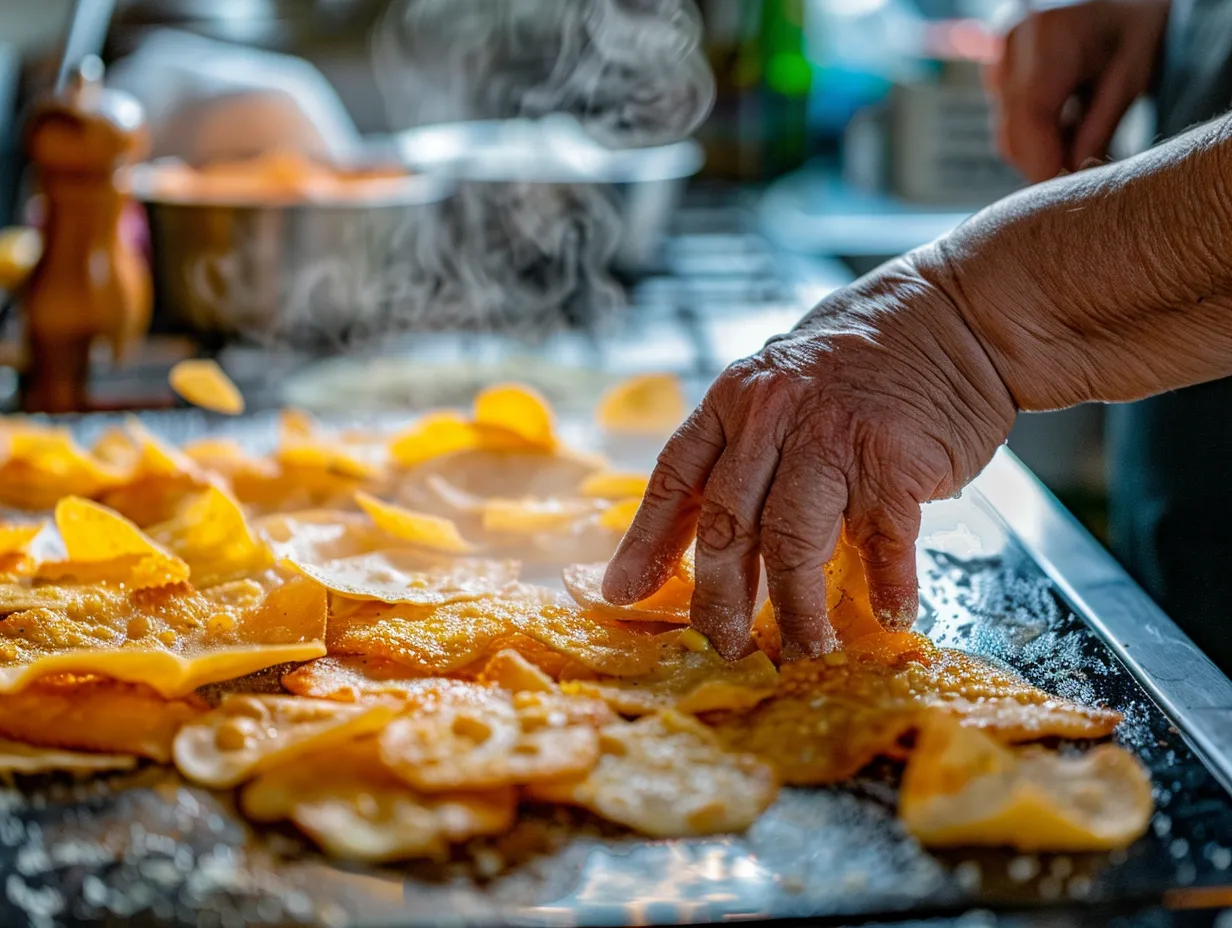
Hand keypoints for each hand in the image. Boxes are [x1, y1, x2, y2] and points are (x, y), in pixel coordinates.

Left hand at [602, 257, 1016, 660]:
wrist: (957, 315)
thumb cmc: (864, 358)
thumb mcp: (782, 382)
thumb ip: (749, 446)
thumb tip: (717, 529)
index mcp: (737, 399)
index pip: (676, 477)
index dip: (647, 541)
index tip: (625, 592)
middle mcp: (774, 418)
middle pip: (728, 527)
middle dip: (718, 600)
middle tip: (721, 646)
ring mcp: (834, 440)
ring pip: (791, 546)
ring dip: (795, 612)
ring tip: (802, 650)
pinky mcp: (895, 463)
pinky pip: (882, 545)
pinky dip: (886, 588)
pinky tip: (888, 615)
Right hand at [986, 0, 1170, 182]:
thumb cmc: (1134, 18)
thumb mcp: (1130, 74)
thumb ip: (1098, 129)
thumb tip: (1074, 179)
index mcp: (1045, 38)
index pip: (1030, 121)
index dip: (1046, 168)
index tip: (1068, 196)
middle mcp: (1010, 45)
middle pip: (1012, 135)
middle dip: (1045, 163)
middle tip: (1084, 176)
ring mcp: (997, 55)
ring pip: (1006, 132)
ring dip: (1040, 150)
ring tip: (1082, 142)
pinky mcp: (995, 64)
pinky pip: (1005, 117)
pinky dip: (1033, 132)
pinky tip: (1066, 121)